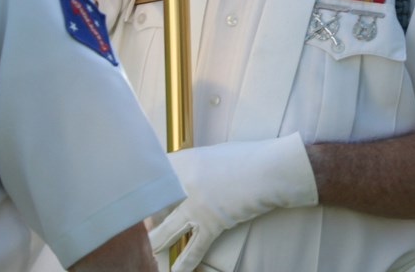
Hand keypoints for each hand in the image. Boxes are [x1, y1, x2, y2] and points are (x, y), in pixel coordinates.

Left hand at [148, 134, 318, 271]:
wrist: (272, 170)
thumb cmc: (248, 158)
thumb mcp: (215, 155)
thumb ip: (196, 167)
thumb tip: (188, 178)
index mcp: (183, 161)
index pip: (152, 181)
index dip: (145, 195)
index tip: (143, 204)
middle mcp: (183, 183)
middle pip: (152, 208)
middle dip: (146, 222)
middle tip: (144, 229)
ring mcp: (196, 205)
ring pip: (165, 232)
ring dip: (156, 245)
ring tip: (148, 255)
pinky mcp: (211, 223)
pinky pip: (193, 248)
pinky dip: (184, 264)